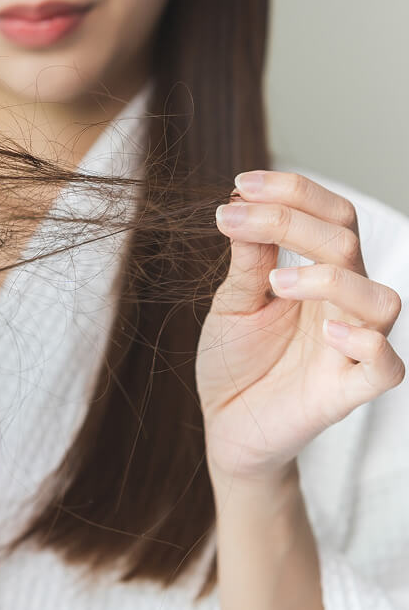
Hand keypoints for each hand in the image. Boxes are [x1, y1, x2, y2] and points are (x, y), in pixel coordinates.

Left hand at [196, 170, 404, 492]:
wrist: (224, 425)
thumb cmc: (233, 362)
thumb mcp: (233, 304)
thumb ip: (248, 261)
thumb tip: (245, 203)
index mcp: (317, 278)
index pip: (330, 218)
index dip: (294, 192)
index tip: (240, 184)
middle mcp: (339, 307)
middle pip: (348, 245)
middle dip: (293, 220)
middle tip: (234, 218)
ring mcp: (347, 349)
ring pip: (379, 300)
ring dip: (330, 279)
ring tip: (276, 282)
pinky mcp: (345, 392)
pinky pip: (385, 367)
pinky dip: (366, 346)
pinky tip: (328, 335)